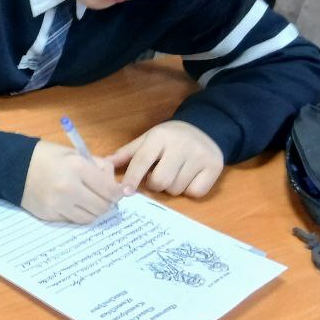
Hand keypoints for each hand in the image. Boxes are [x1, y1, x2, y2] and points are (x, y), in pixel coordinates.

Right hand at [20, 140, 123, 223]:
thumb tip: (114, 186)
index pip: (110, 190)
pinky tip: (71, 203)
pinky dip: (76, 213)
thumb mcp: (75, 153)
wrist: (12, 166)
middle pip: (102, 207)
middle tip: (102, 197)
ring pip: (89, 218)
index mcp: (78, 167)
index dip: (117, 193)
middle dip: (106, 203)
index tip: (117, 193)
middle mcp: (69, 188)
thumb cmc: (47, 156)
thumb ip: (98, 167)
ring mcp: (58, 204)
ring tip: (87, 201)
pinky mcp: (49, 215)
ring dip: (92, 211)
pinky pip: (73, 220)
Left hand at [109, 120, 223, 197]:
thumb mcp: (147, 139)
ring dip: (171, 187)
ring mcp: (200, 156)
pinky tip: (189, 176)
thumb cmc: (169, 138)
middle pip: (161, 180)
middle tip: (157, 176)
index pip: (142, 160)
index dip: (132, 178)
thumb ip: (127, 153)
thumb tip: (104, 165)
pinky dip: (189, 190)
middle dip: (154, 184)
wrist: (206, 127)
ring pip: (177, 189)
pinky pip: (196, 192)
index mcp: (159, 136)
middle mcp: (181, 145)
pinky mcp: (215, 167)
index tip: (125, 192)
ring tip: (174, 173)